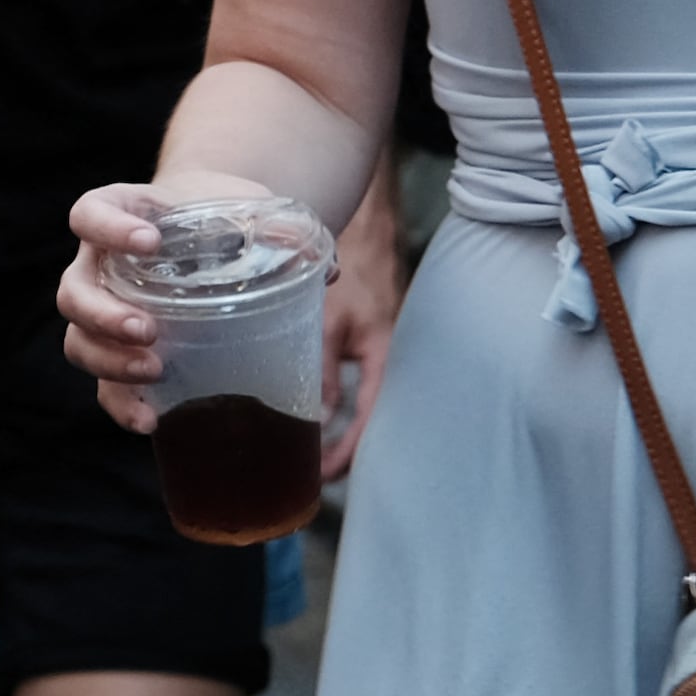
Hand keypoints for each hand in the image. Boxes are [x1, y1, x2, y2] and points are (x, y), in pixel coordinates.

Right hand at [59, 174, 281, 430]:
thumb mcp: (249, 206)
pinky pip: (103, 384)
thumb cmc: (221, 213)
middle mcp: (98, 263)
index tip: (147, 241)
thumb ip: (283, 229)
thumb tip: (325, 269)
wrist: (209, 227)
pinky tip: (150, 420)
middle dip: (104, 316)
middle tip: (147, 330)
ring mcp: (103, 310)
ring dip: (108, 361)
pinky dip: (122, 404)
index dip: (108, 227)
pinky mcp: (118, 352)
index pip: (91, 213)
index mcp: (121, 214)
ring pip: (79, 340)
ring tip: (154, 371)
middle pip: (74, 290)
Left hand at [323, 181, 402, 476]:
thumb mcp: (328, 320)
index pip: (369, 418)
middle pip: (369, 415)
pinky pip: (356, 377)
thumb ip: (321, 368)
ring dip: (339, 425)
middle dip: (343, 447)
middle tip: (314, 473)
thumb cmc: (349, 265)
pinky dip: (339, 397)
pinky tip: (314, 403)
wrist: (368, 221)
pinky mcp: (366, 332)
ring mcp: (377, 342)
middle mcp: (385, 353)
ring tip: (310, 449)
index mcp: (383, 353)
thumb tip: (313, 417)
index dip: (347, 451)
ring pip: (361, 398)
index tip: (324, 474)